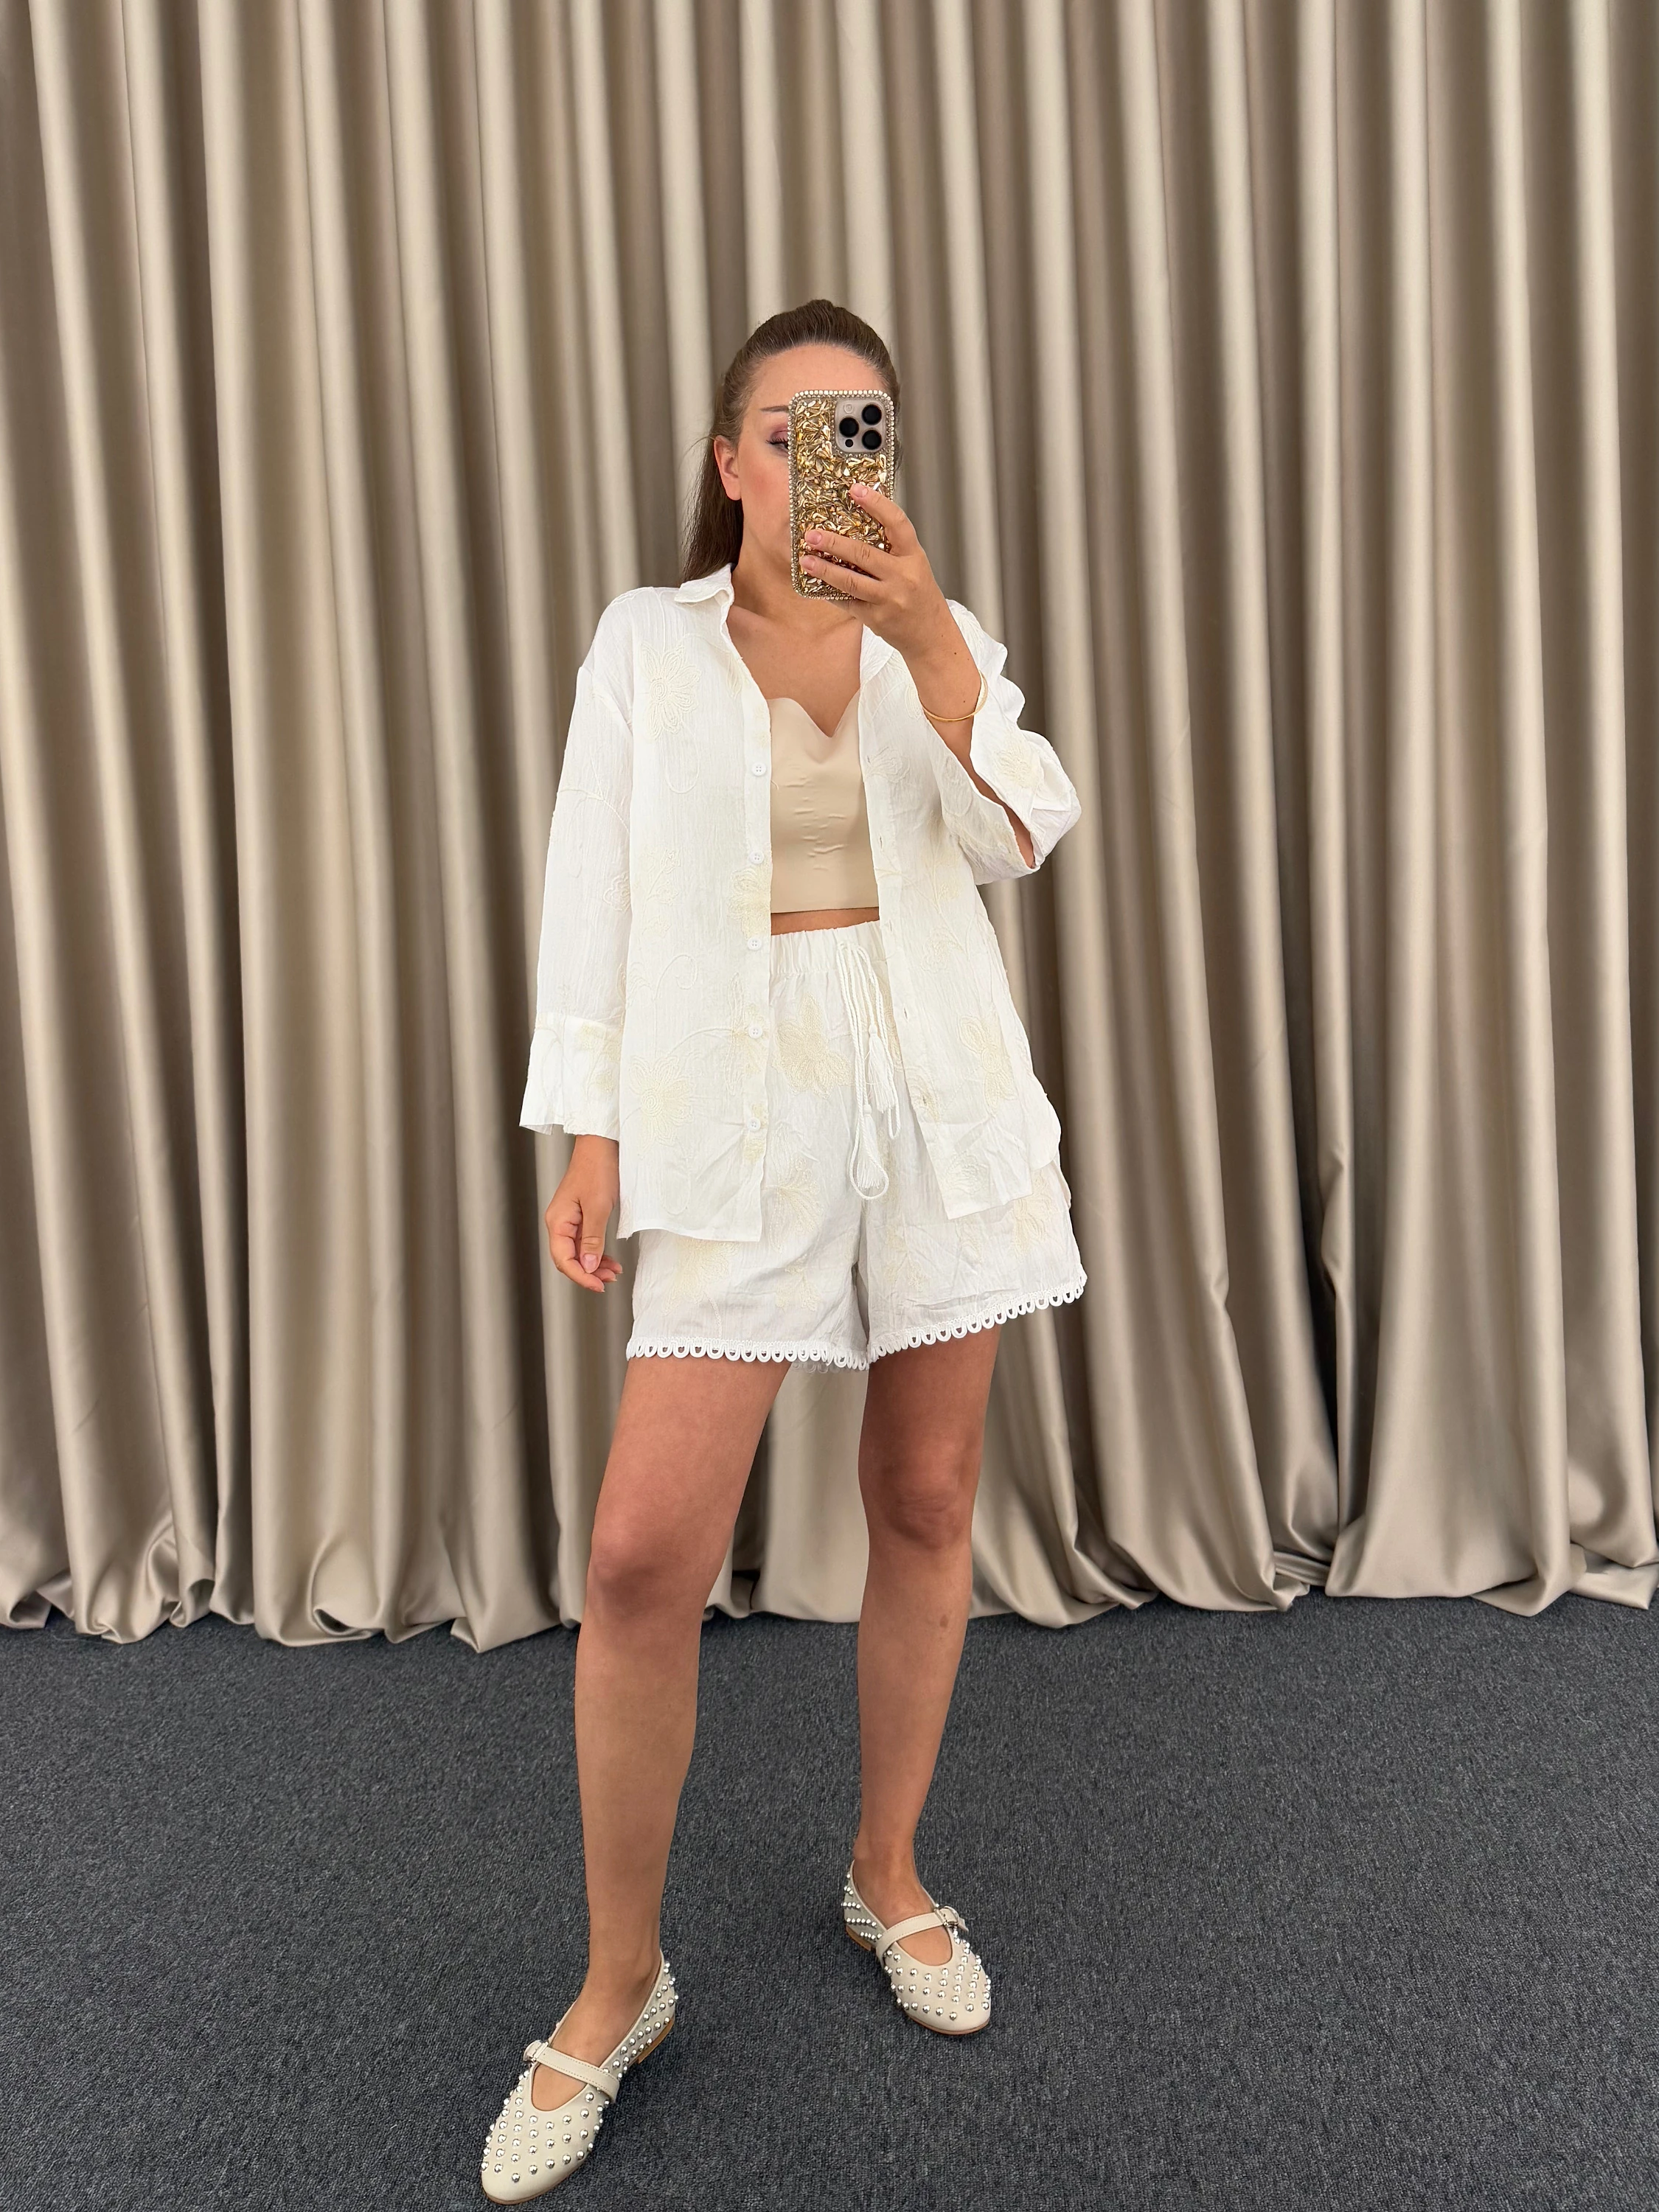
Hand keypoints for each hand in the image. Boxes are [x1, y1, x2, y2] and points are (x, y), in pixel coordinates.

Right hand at [546, 1135, 621, 1292]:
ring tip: (614, 1272)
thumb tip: (589, 1267)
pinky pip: (585, 1242)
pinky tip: (610, 1260)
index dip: (581, 1276)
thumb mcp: (598, 1207)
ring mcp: (569, 1221)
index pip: (564, 1260)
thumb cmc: (597, 1169)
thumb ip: (593, 1239)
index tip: (599, 1286)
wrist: (601, 1145)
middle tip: (610, 1280)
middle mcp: (559, 1223)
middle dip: (589, 1273)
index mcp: (558, 1221)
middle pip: (569, 1259)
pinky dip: (597, 1253)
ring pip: (578, 1253)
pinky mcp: (580, 1217)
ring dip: (594, 1265)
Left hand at [800, 483, 967, 679]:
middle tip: (812, 534)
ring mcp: (889, 599)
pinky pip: (847, 603)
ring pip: (851, 581)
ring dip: (825, 569)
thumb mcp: (914, 565)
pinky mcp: (876, 618)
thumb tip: (857, 522)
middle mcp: (903, 576)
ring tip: (807, 560)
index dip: (876, 503)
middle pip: (864, 554)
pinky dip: (830, 592)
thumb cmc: (920, 595)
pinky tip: (816, 584)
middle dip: (834, 543)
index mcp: (914, 556)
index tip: (855, 489)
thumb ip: (892, 547)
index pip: (896, 523)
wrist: (931, 635)